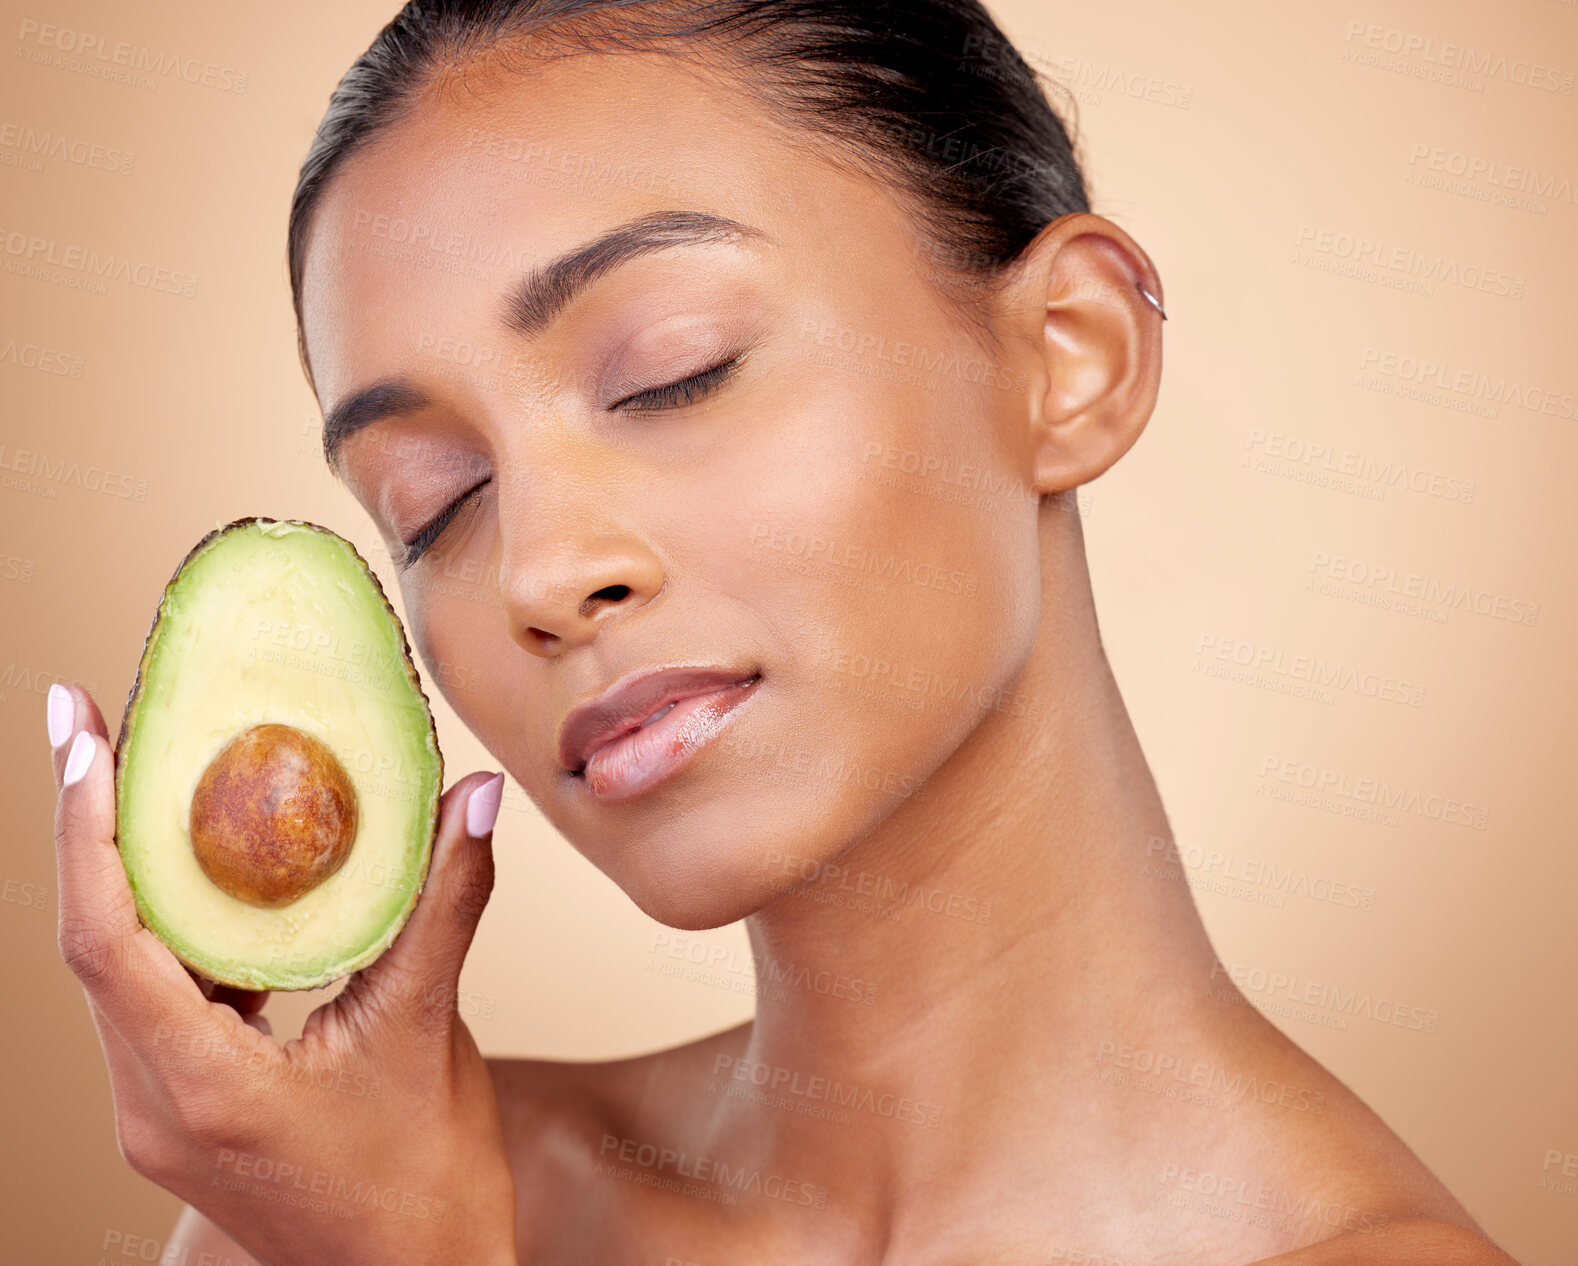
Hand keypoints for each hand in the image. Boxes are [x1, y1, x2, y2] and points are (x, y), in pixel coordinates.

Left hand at [48, 682, 517, 1265]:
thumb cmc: (424, 1186)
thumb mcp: (429, 1032)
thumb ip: (446, 904)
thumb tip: (473, 797)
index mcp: (199, 1090)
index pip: (107, 940)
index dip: (86, 830)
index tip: (82, 735)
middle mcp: (152, 1103)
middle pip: (91, 942)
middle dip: (88, 826)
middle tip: (98, 723)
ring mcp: (160, 1111)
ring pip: (116, 968)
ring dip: (124, 871)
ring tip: (145, 778)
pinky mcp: (185, 1108)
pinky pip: (155, 994)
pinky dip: (173, 922)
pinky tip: (209, 874)